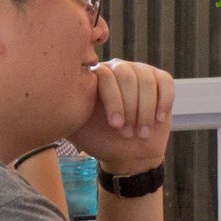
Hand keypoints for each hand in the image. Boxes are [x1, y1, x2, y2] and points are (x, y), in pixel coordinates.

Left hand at [71, 59, 174, 176]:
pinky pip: (165, 83)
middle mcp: (117, 68)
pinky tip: (157, 119)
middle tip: (128, 132)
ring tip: (142, 132)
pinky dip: (163, 102)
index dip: (113, 101)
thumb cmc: (99, 139)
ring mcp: (140, 71)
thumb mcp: (76, 126)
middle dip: (130, 107)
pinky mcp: (160, 79)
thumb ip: (66, 108)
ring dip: (145, 110)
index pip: (104, 76)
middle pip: (127, 76)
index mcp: (95, 75)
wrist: (127, 152)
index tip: (115, 126)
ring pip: (147, 81)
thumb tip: (55, 95)